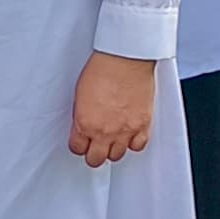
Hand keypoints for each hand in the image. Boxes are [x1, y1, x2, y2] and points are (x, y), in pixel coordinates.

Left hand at [68, 52, 157, 166]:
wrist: (125, 58)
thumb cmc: (102, 68)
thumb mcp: (80, 94)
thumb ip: (82, 115)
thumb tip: (83, 125)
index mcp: (84, 123)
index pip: (77, 148)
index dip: (79, 145)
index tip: (81, 142)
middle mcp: (104, 131)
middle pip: (95, 159)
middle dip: (93, 154)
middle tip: (95, 146)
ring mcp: (124, 130)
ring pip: (117, 156)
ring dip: (113, 148)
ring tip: (113, 139)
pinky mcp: (142, 125)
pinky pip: (138, 146)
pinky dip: (133, 143)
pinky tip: (130, 135)